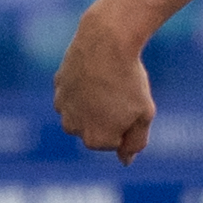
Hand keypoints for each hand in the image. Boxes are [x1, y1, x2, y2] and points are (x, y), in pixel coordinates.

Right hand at [51, 13, 156, 163]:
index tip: (132, 104)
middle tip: (121, 92)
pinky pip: (74, 92)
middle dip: (108, 116)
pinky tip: (96, 71)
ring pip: (83, 111)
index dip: (128, 123)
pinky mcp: (58, 86)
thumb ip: (135, 142)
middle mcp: (73, 128)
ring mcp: (62, 107)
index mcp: (95, 139)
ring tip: (109, 81)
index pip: (115, 142)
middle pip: (96, 128)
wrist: (106, 41)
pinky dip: (85, 86)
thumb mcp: (144, 114)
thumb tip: (125, 161)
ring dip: (94, 102)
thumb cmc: (129, 80)